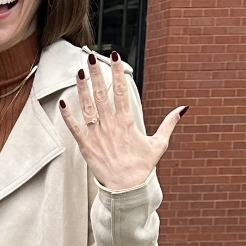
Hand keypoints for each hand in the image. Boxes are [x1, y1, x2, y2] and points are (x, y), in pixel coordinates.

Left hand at [59, 52, 184, 191]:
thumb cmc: (143, 166)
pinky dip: (67, 116)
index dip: (118, 72)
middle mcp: (111, 126)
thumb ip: (168, 124)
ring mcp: (97, 135)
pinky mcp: (86, 146)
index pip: (122, 91)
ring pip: (87, 107)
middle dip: (97, 74)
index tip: (115, 56)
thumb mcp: (159, 144)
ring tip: (79, 72)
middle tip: (91, 57)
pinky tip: (62, 102)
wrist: (127, 189)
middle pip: (102, 94)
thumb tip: (183, 109)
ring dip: (82, 89)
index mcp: (128, 122)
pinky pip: (74, 129)